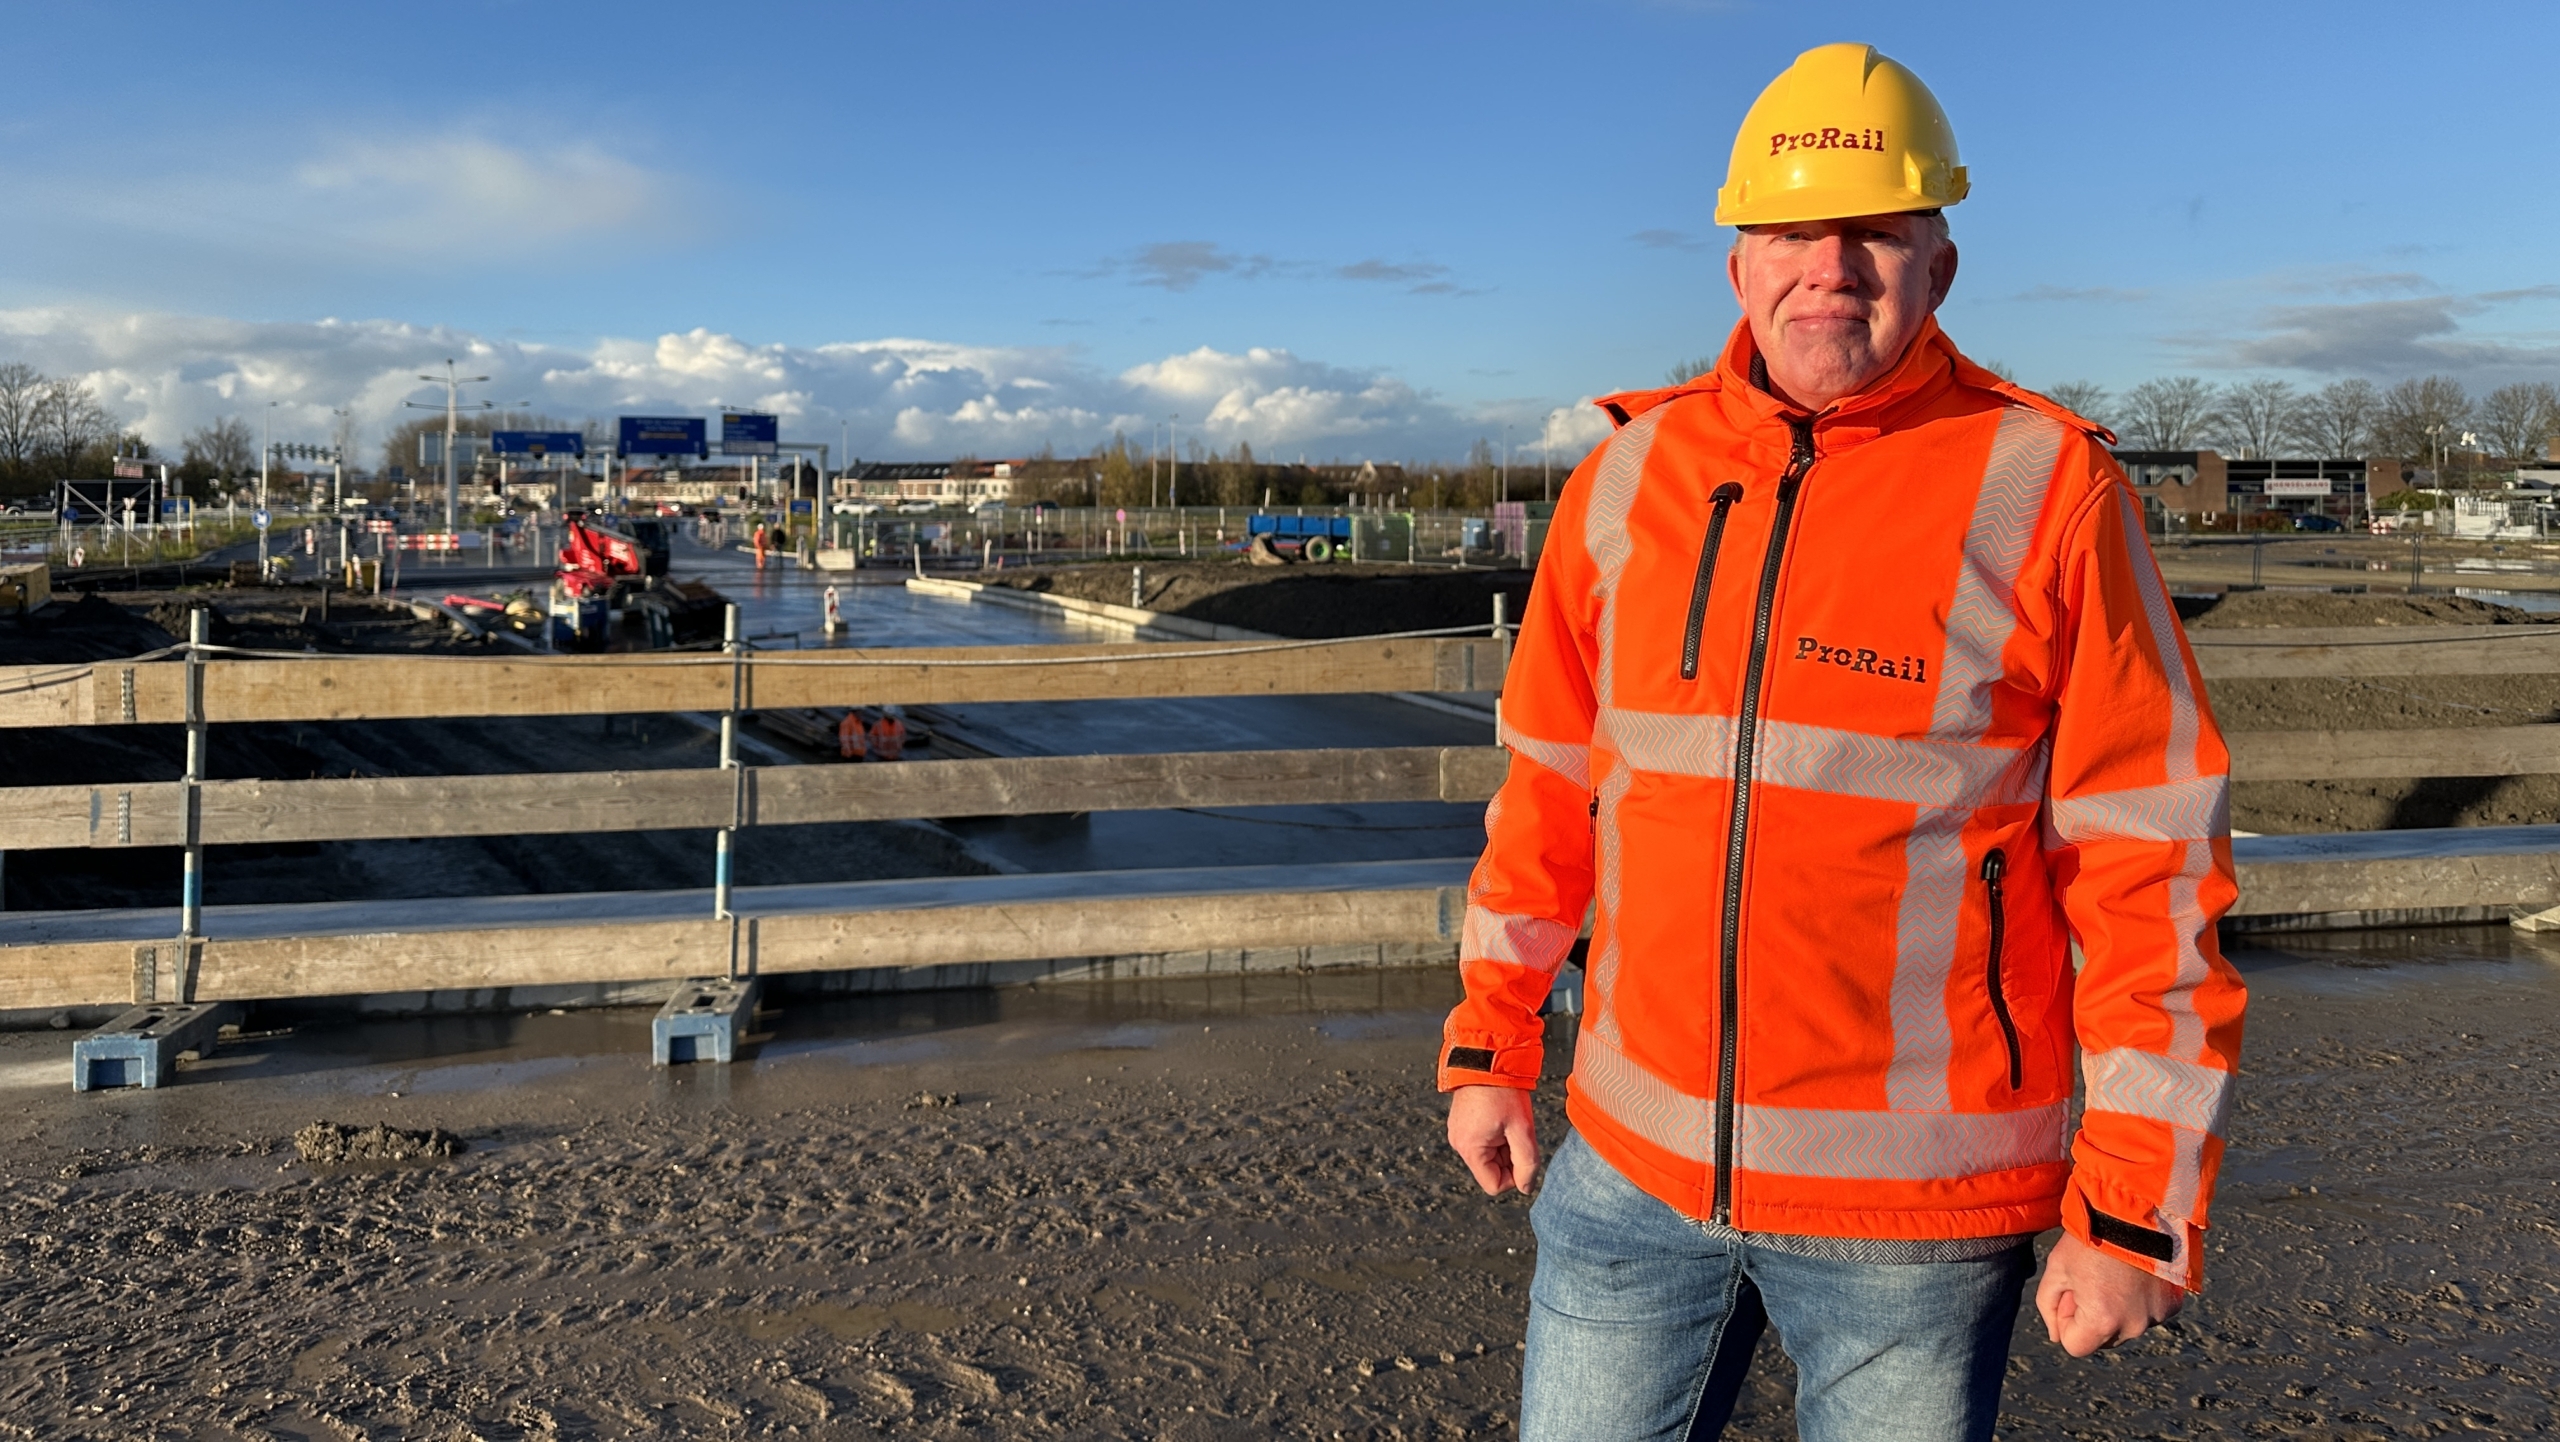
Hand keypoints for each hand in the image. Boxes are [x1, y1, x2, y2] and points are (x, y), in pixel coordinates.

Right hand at [1447, 1085, 1539, 1195]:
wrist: (1486, 1059)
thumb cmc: (1504, 1092)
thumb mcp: (1522, 1129)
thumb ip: (1527, 1163)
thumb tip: (1526, 1188)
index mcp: (1470, 1149)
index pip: (1494, 1185)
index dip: (1514, 1176)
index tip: (1523, 1153)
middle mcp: (1459, 1144)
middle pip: (1491, 1170)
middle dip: (1509, 1157)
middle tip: (1516, 1132)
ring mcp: (1457, 1133)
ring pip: (1488, 1156)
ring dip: (1503, 1145)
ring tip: (1508, 1121)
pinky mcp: (1460, 1124)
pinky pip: (1481, 1141)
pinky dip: (1495, 1135)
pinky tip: (1500, 1117)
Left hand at [2036, 1231, 2184, 1356]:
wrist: (2135, 1212)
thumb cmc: (2090, 1239)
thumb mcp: (2057, 1268)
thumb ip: (2048, 1306)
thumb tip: (2055, 1336)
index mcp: (2101, 1322)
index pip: (2075, 1346)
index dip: (2067, 1320)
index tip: (2073, 1291)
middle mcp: (2133, 1327)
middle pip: (2101, 1338)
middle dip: (2091, 1315)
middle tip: (2092, 1277)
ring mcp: (2156, 1317)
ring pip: (2125, 1325)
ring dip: (2116, 1308)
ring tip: (2114, 1272)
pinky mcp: (2172, 1305)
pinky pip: (2147, 1313)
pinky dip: (2138, 1300)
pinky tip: (2134, 1273)